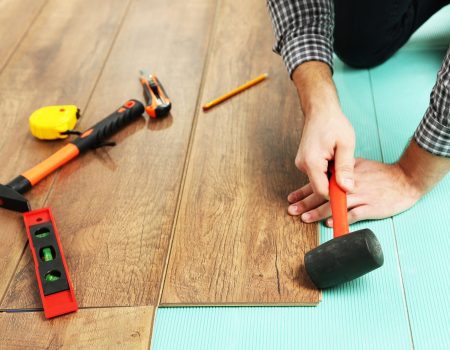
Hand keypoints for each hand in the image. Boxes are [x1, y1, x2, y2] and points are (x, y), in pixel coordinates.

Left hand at [287, 158, 422, 225]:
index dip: (305, 190)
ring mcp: (361, 196)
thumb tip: (325, 174)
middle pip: (324, 194)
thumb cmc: (381, 174)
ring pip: (335, 205)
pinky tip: (329, 223)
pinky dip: (340, 218)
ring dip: (318, 212)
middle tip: (291, 209)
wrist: (405, 180)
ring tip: (304, 218)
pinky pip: (353, 214)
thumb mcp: (359, 165)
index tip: (292, 197)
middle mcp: (350, 185)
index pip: (320, 182)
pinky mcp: (371, 207)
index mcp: (345, 174)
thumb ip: (342, 171)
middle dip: (305, 202)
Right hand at [291, 61, 355, 197]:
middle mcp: (303, 165)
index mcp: (312, 162)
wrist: (320, 110)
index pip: (322, 191)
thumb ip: (345, 168)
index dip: (336, 196)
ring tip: (343, 162)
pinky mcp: (305, 162)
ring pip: (320, 181)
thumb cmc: (333, 123)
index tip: (350, 198)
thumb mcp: (345, 144)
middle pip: (321, 187)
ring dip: (333, 177)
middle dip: (336, 186)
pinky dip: (329, 172)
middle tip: (351, 177)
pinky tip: (336, 161)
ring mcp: (302, 164)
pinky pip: (318, 174)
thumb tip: (347, 188)